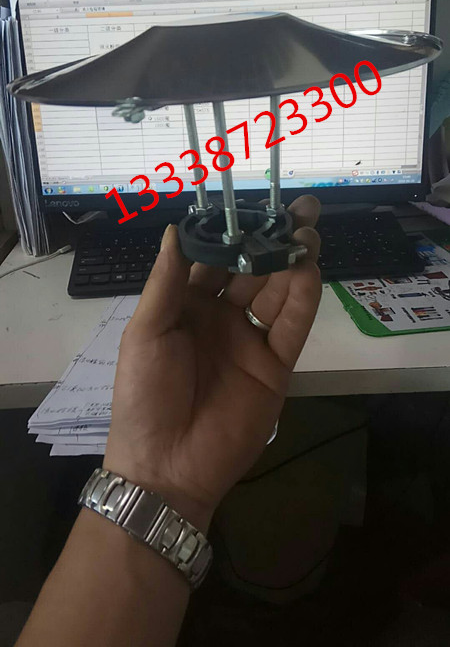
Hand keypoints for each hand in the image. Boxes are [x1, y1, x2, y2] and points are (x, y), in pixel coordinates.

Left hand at [104, 195, 321, 530]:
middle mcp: (221, 316)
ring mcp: (250, 340)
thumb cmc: (144, 394)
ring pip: (276, 291)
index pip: (214, 258)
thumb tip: (173, 227)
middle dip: (273, 239)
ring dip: (292, 262)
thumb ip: (166, 282)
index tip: (251, 201)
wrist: (166, 465)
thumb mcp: (146, 332)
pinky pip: (291, 327)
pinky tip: (309, 272)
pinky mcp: (274, 365)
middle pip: (252, 269)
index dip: (232, 231)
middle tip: (299, 209)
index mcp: (186, 305)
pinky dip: (303, 299)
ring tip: (308, 233)